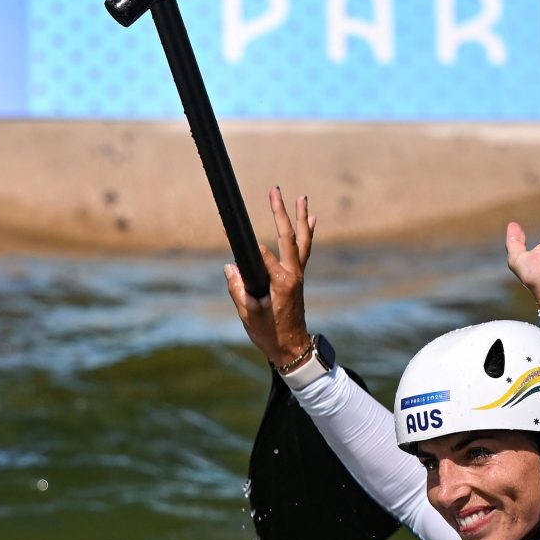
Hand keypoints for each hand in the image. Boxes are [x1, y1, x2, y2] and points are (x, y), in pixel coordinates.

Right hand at [225, 187, 315, 372]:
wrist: (292, 348)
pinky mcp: (299, 278)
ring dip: (301, 217)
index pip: (262, 255)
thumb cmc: (269, 334)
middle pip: (287, 237)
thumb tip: (231, 266)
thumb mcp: (248, 314)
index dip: (245, 243)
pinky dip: (308, 233)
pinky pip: (305, 250)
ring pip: (302, 240)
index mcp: (281, 283)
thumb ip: (238, 289)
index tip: (228, 229)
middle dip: (280, 212)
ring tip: (302, 197)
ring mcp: (299, 275)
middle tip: (274, 191)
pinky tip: (311, 219)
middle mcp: (294, 275)